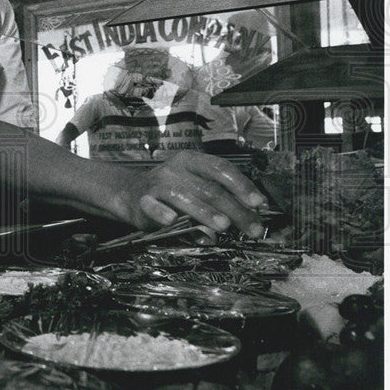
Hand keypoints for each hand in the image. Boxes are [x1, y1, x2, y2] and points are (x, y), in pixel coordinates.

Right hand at [116, 151, 266, 236]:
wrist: (130, 193)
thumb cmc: (171, 193)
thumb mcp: (196, 191)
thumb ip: (220, 202)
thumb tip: (248, 219)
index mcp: (192, 161)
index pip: (221, 169)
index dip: (242, 185)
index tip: (259, 204)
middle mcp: (175, 169)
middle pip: (208, 188)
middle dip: (234, 209)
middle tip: (252, 228)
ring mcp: (157, 184)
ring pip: (183, 196)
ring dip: (205, 212)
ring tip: (223, 226)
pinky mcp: (142, 201)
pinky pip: (152, 206)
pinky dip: (161, 212)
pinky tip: (171, 220)